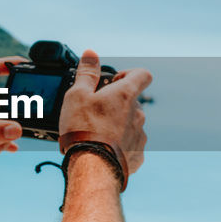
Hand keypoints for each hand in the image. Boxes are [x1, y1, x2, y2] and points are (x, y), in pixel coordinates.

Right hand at [58, 49, 151, 176]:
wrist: (92, 167)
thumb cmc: (83, 129)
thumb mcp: (77, 95)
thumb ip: (87, 73)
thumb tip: (91, 54)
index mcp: (126, 95)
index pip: (142, 75)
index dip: (130, 74)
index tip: (114, 81)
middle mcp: (138, 114)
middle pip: (133, 102)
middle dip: (117, 104)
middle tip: (96, 112)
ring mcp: (140, 136)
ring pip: (132, 124)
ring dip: (118, 125)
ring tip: (97, 134)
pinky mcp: (137, 155)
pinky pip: (131, 146)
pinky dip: (120, 146)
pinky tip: (104, 150)